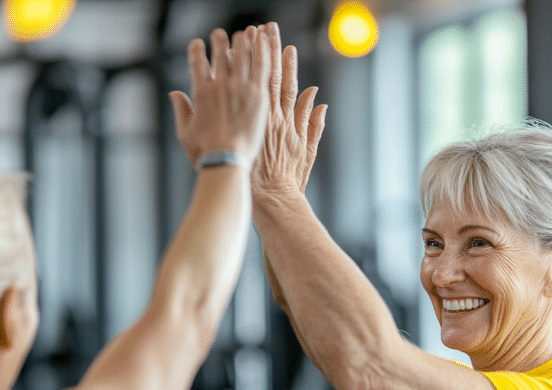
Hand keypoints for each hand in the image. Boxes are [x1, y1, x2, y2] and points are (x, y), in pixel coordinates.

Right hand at [169, 26, 270, 168]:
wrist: (227, 161)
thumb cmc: (205, 152)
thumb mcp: (185, 132)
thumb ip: (181, 109)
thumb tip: (174, 93)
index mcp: (201, 93)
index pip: (197, 63)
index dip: (196, 51)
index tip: (197, 43)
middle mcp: (220, 85)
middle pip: (220, 54)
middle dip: (220, 41)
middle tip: (221, 34)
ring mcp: (240, 88)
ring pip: (242, 55)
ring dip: (242, 41)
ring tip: (244, 33)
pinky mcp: (258, 94)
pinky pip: (261, 65)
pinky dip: (261, 49)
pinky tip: (262, 39)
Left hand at [252, 22, 327, 199]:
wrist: (272, 198)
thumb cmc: (288, 180)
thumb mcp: (307, 151)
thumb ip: (313, 123)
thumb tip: (320, 99)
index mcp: (288, 120)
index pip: (287, 85)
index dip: (288, 64)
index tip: (287, 46)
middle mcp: (273, 115)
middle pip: (270, 75)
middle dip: (270, 51)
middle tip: (267, 28)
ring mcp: (257, 120)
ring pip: (253, 81)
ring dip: (252, 57)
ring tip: (250, 34)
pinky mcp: (245, 127)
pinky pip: (238, 97)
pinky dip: (236, 77)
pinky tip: (232, 60)